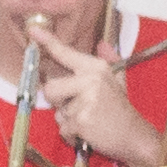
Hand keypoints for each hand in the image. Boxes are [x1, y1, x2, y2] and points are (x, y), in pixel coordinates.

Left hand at [39, 42, 166, 166]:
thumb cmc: (120, 110)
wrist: (134, 136)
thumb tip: (103, 43)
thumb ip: (109, 61)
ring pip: (56, 112)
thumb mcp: (118, 81)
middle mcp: (91, 79)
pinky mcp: (82, 120)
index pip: (66, 53)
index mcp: (96, 68)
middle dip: (58, 102)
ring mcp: (87, 99)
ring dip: (67, 121)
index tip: (32, 30)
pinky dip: (72, 135)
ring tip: (88, 120)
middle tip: (80, 108)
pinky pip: (63, 129)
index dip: (47, 41)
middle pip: (50, 88)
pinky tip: (89, 133)